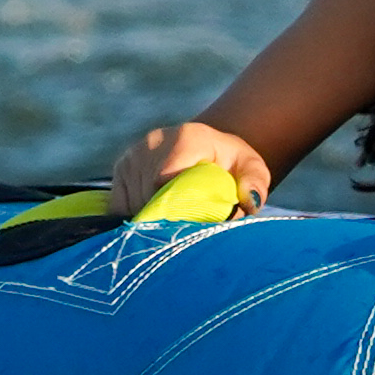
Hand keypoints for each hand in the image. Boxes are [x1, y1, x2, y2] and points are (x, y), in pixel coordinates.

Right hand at [109, 118, 269, 214]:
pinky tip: (153, 221)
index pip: (165, 181)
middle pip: (147, 195)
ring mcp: (133, 154)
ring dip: (147, 221)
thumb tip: (250, 201)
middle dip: (162, 219)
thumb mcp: (252, 170)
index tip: (183, 230)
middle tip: (179, 236)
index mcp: (188, 138)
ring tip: (169, 227)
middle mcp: (154, 141)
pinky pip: (119, 205)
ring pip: (131, 203)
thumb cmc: (233, 164)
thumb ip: (255, 183)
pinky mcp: (120, 168)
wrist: (210, 149)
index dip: (172, 210)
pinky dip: (134, 218)